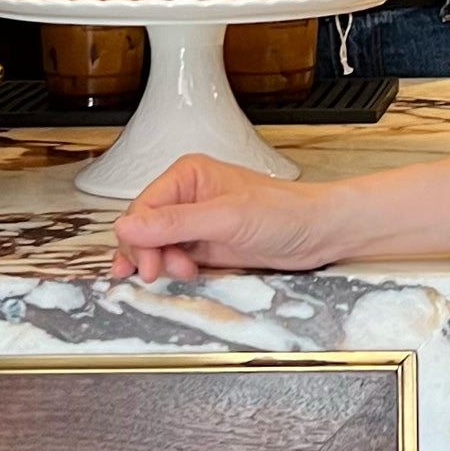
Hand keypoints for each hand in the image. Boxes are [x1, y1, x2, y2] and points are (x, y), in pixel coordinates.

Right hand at [108, 152, 355, 279]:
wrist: (320, 232)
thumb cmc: (287, 212)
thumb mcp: (227, 217)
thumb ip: (177, 223)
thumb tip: (129, 226)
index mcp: (189, 176)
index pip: (143, 209)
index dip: (139, 239)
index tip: (147, 264)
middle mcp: (189, 196)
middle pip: (145, 229)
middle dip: (149, 253)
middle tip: (159, 273)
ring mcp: (197, 222)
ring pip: (157, 246)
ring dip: (162, 263)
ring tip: (183, 272)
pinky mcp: (207, 244)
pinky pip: (175, 257)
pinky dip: (173, 269)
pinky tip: (182, 274)